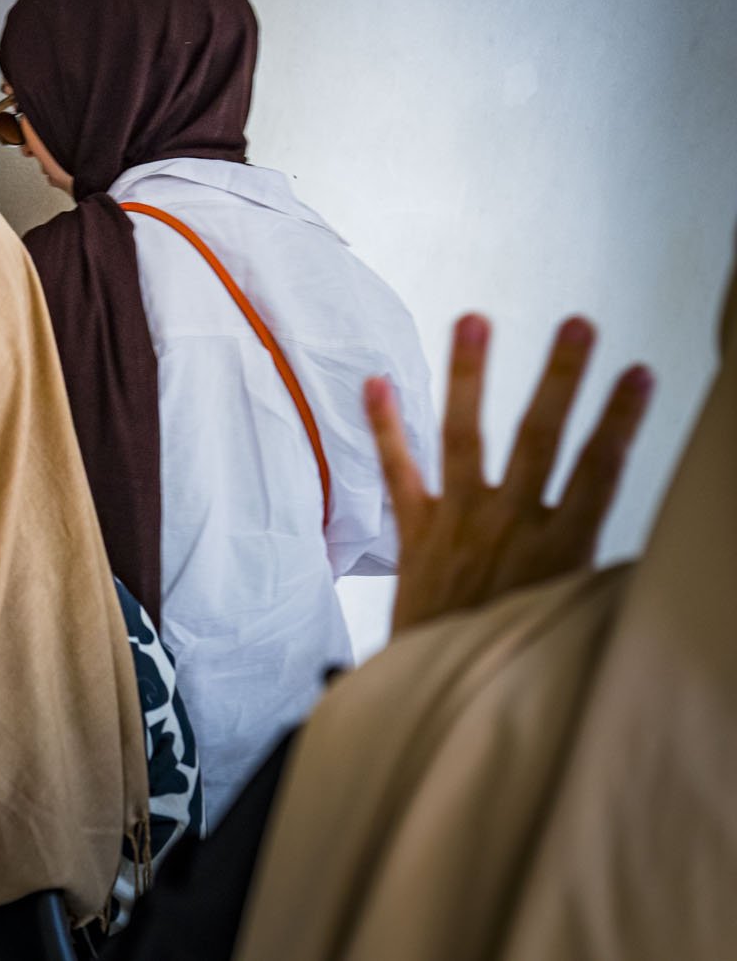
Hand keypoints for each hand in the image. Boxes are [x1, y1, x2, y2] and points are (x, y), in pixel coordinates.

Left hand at [367, 314, 653, 634]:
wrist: (447, 696)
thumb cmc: (522, 656)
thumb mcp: (577, 612)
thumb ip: (595, 568)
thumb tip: (635, 543)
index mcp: (563, 548)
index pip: (600, 470)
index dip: (621, 420)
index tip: (641, 370)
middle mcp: (510, 526)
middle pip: (540, 439)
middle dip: (561, 378)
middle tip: (578, 322)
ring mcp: (458, 524)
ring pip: (465, 437)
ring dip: (470, 375)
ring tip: (474, 317)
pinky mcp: (415, 534)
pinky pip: (398, 472)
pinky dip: (385, 427)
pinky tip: (373, 380)